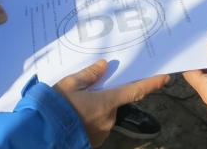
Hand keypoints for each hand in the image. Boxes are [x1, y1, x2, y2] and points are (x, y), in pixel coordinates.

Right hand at [53, 60, 168, 146]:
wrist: (41, 135)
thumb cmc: (55, 107)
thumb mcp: (69, 84)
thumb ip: (89, 75)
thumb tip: (103, 66)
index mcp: (107, 102)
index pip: (135, 90)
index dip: (151, 83)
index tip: (165, 77)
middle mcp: (109, 119)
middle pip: (113, 101)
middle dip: (104, 95)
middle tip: (84, 90)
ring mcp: (102, 132)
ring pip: (103, 113)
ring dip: (94, 108)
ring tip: (72, 104)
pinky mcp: (93, 141)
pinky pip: (96, 125)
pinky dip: (89, 118)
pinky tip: (73, 115)